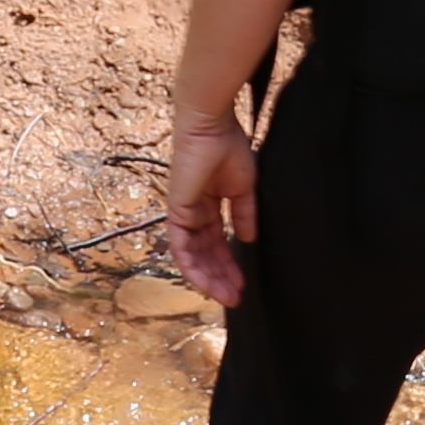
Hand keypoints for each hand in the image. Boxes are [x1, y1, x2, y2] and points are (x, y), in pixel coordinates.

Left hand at [162, 113, 258, 306]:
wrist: (212, 126)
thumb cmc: (228, 147)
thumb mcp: (243, 188)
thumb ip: (244, 214)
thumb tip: (248, 239)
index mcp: (209, 204)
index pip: (217, 242)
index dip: (229, 263)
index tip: (242, 283)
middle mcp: (194, 212)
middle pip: (206, 253)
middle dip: (220, 277)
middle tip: (235, 298)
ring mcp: (183, 213)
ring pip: (193, 255)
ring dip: (208, 278)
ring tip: (225, 296)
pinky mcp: (176, 211)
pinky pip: (181, 247)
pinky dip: (193, 266)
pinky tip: (207, 281)